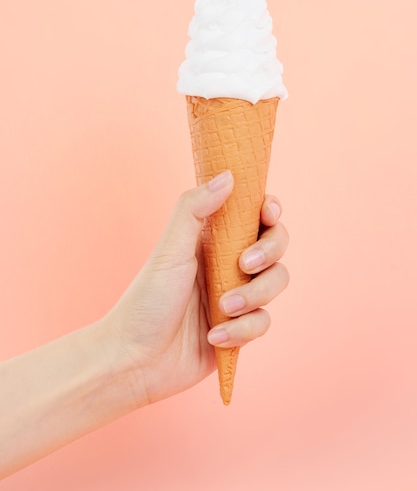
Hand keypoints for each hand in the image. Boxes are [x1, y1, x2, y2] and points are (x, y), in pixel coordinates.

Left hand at [103, 170, 288, 405]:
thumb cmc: (147, 300)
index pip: (254, 217)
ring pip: (275, 285)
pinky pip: (263, 323)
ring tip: (222, 309)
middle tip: (245, 264)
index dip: (269, 211)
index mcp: (214, 241)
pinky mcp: (240, 330)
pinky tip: (214, 337)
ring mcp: (237, 297)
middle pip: (276, 248)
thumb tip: (228, 175)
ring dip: (253, 296)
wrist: (135, 360)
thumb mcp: (170, 249)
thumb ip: (195, 209)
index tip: (268, 212)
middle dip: (269, 253)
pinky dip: (242, 330)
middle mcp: (229, 265)